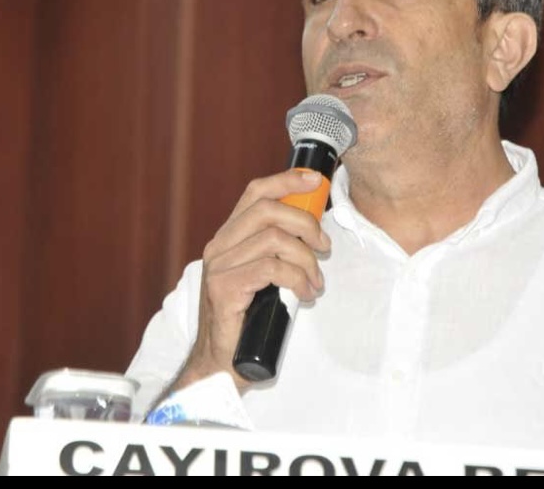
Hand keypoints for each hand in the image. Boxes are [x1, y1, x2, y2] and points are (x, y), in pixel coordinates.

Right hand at [175, 168, 330, 392]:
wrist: (220, 363)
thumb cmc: (247, 321)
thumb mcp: (265, 277)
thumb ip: (278, 251)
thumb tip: (313, 230)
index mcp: (228, 238)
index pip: (255, 193)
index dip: (287, 181)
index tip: (315, 181)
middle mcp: (219, 247)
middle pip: (268, 210)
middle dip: (306, 223)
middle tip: (325, 248)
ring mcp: (218, 267)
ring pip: (274, 240)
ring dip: (306, 260)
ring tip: (315, 282)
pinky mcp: (224, 289)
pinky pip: (271, 269)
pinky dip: (297, 279)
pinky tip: (304, 294)